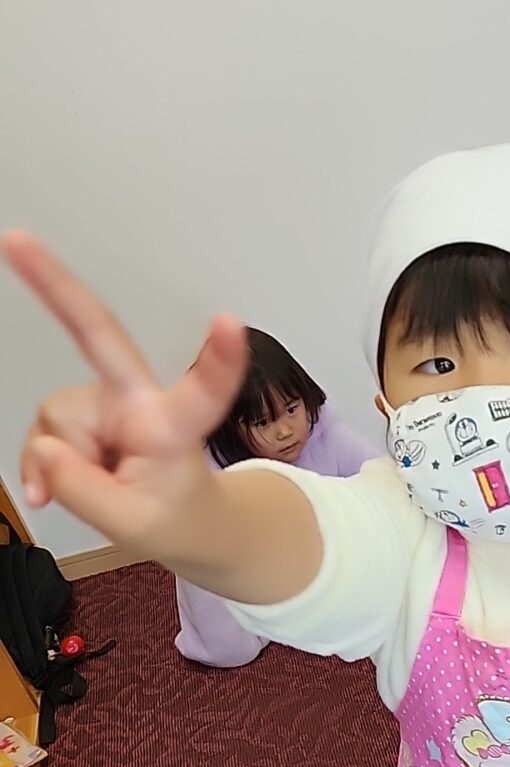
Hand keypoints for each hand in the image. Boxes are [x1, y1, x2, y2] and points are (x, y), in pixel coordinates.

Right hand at [1, 232, 245, 549]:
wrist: (186, 525)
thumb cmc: (176, 519)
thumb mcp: (131, 525)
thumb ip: (82, 491)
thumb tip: (44, 448)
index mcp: (173, 428)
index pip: (200, 393)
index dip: (216, 360)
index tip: (231, 322)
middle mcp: (138, 401)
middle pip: (99, 336)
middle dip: (56, 287)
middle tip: (17, 240)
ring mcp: (107, 401)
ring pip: (57, 420)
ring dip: (66, 466)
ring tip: (103, 487)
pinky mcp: (83, 410)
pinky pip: (44, 435)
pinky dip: (48, 467)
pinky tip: (68, 484)